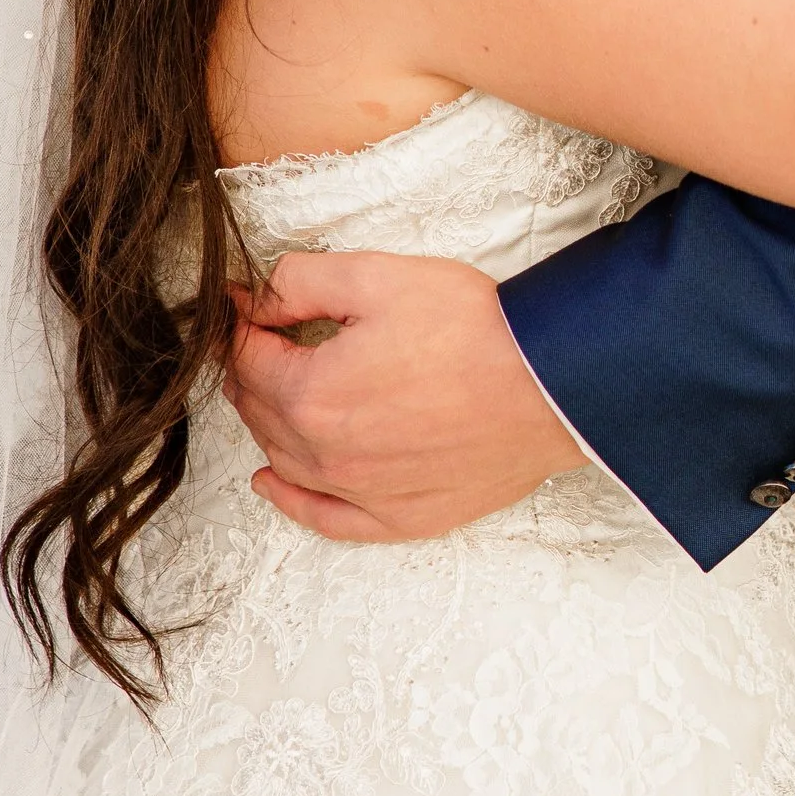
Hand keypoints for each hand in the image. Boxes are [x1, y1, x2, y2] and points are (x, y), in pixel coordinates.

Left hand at [223, 248, 585, 539]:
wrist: (552, 384)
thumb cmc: (475, 330)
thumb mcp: (377, 277)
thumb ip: (299, 283)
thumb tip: (253, 301)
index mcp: (312, 395)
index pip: (248, 359)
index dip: (242, 326)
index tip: (246, 306)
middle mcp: (327, 456)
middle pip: (260, 412)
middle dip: (252, 370)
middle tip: (260, 340)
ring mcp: (363, 493)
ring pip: (285, 461)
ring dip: (268, 423)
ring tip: (269, 391)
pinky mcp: (402, 516)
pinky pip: (326, 519)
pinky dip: (291, 500)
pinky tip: (272, 482)